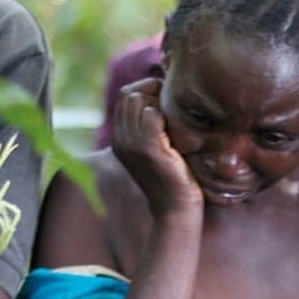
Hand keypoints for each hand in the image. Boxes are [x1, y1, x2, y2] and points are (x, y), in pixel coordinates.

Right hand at [111, 78, 202, 219]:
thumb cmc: (174, 177)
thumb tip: (163, 94)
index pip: (125, 95)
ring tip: (176, 116)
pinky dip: (166, 112)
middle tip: (174, 105)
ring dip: (160, 100)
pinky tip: (179, 127)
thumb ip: (152, 126)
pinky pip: (151, 114)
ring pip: (137, 99)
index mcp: (119, 138)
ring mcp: (132, 144)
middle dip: (153, 90)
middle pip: (129, 93)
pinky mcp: (148, 149)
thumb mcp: (156, 148)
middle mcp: (120, 139)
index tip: (168, 100)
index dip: (147, 89)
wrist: (176, 209)